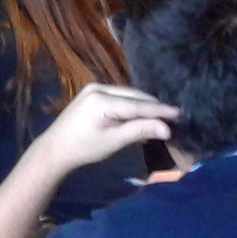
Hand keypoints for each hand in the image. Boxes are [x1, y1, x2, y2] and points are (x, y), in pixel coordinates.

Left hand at [30, 83, 179, 173]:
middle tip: (174, 118)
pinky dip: (131, 106)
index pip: (138, 104)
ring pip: (128, 95)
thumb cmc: (84, 148)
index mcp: (101, 100)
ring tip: (162, 118)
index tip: (181, 114)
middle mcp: (97, 88)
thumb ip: (140, 131)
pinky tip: (142, 115)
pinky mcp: (92, 93)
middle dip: (154, 107)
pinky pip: (119, 97)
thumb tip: (168, 129)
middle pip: (134, 96)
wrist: (56, 148)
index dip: (160, 110)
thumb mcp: (114, 141)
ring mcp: (93, 89)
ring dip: (143, 106)